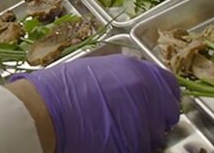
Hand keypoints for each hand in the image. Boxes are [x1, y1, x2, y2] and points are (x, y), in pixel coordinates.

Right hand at [10, 55, 180, 152]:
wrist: (44, 111)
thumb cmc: (61, 88)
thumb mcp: (94, 69)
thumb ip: (120, 75)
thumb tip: (131, 85)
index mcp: (136, 71)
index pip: (168, 85)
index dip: (161, 95)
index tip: (152, 101)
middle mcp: (146, 94)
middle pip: (167, 112)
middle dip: (154, 116)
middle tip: (132, 118)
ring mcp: (143, 122)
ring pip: (156, 133)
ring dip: (143, 132)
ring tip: (117, 128)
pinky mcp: (135, 145)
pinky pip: (141, 147)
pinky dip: (131, 145)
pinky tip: (111, 139)